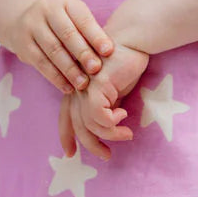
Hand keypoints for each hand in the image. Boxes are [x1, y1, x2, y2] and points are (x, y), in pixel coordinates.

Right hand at [4, 0, 113, 93]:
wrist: (24, 19)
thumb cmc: (62, 22)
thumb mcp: (74, 17)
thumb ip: (89, 31)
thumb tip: (108, 52)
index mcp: (64, 1)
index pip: (82, 18)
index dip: (96, 35)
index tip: (108, 51)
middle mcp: (46, 10)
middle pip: (66, 34)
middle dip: (83, 53)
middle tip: (96, 69)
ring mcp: (31, 27)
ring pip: (52, 50)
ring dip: (69, 70)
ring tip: (83, 84)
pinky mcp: (23, 45)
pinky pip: (41, 63)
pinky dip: (55, 77)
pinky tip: (68, 87)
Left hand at [58, 39, 150, 159]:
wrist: (132, 41)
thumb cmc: (124, 64)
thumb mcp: (112, 90)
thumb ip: (105, 107)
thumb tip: (108, 128)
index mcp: (76, 89)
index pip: (65, 117)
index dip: (66, 136)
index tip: (69, 154)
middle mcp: (76, 88)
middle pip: (77, 126)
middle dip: (91, 145)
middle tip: (106, 156)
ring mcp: (84, 86)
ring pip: (90, 125)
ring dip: (111, 134)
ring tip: (127, 133)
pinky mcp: (97, 85)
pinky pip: (99, 116)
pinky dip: (113, 122)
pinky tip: (124, 114)